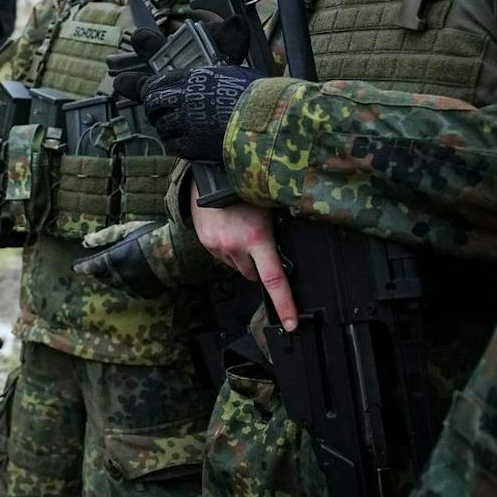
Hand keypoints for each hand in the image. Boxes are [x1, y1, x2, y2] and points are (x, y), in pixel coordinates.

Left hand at [73, 219, 219, 296]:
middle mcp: (119, 277)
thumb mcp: (127, 230)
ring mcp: (132, 287)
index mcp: (112, 260)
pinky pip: (131, 291)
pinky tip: (132, 277)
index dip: (82, 266)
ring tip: (117, 269)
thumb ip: (105, 237)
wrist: (179, 252)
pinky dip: (128, 284)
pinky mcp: (145, 293)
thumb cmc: (152, 236)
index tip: (76, 266)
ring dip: (113, 278)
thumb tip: (86, 241)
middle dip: (98, 271)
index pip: (90, 267)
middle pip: (102, 277)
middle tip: (98, 265)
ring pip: (116, 285)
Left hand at [140, 64, 264, 162]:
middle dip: (154, 110)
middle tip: (160, 116)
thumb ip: (213, 75)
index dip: (152, 90)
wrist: (270, 123)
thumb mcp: (234, 73)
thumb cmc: (259, 97)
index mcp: (194, 78)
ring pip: (161, 126)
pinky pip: (171, 145)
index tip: (154, 96)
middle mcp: (184, 99)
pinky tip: (185, 143)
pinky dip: (175, 145)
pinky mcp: (190, 145)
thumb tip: (209, 69)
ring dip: (167, 129)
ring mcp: (185, 123)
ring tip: (179, 130)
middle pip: (152, 104)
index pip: (157, 82)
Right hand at [189, 199, 297, 328]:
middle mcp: (236, 247)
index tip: (291, 323)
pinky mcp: (205, 242)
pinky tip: (229, 229)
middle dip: (259, 267)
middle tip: (262, 246)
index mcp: (258, 240)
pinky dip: (228, 249)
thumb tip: (285, 251)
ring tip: (242, 231)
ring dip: (242, 257)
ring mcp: (218, 246)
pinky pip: (222, 256)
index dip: (285, 304)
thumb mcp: (270, 210)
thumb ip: (275, 234)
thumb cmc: (247, 187)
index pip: (275, 280)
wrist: (212, 173)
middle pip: (253, 275)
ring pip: (236, 266)